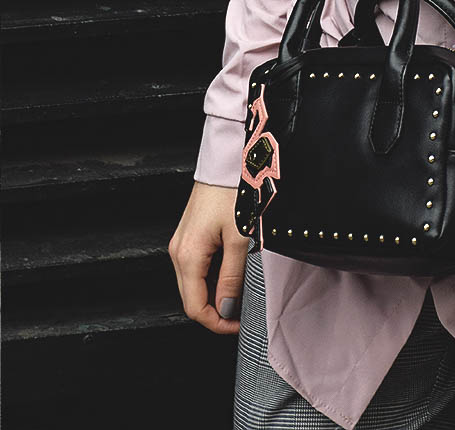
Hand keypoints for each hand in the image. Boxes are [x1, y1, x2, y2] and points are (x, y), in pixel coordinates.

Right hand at [168, 182, 247, 333]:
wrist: (226, 161)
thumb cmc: (232, 192)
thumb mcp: (239, 238)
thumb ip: (232, 276)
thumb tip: (227, 307)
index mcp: (188, 256)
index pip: (194, 308)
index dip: (217, 323)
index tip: (238, 325)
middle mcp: (178, 252)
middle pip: (192, 298)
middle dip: (217, 311)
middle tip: (243, 312)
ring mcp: (181, 243)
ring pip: (194, 284)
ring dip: (215, 294)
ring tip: (241, 291)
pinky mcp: (188, 235)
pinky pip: (197, 268)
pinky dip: (212, 277)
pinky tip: (231, 272)